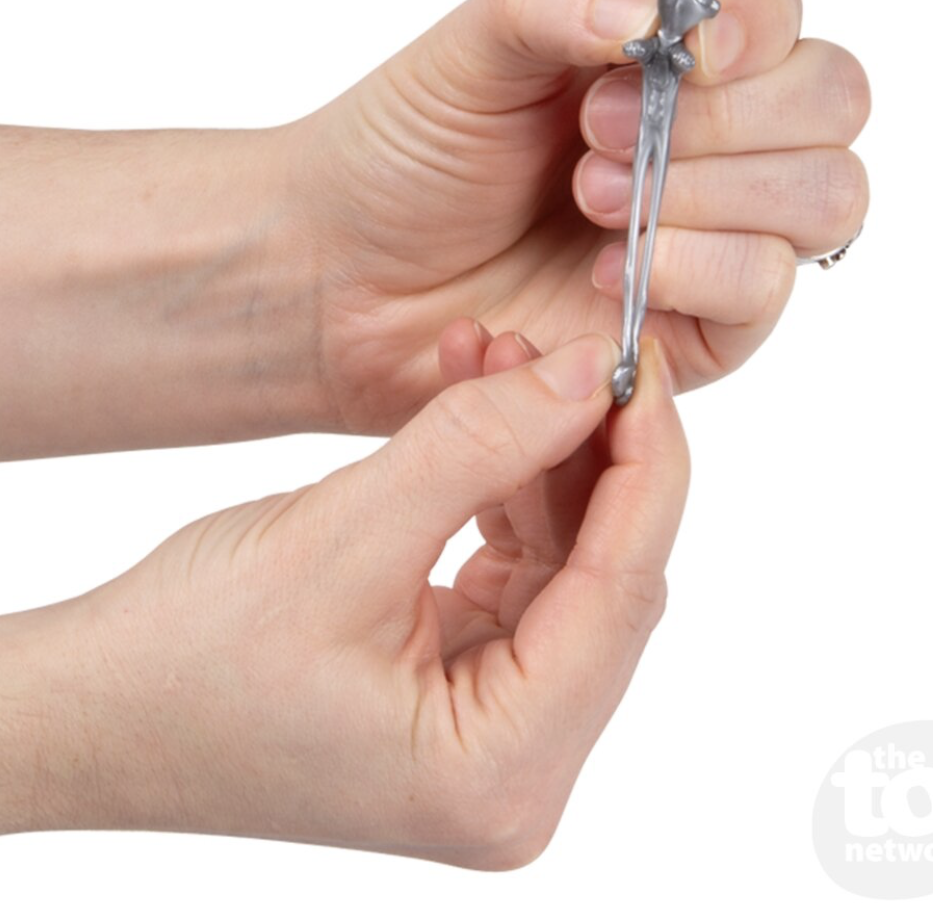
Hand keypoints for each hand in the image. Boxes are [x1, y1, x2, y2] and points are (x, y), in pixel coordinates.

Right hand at [0, 331, 687, 867]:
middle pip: (603, 580)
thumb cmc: (185, 658)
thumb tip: (585, 374)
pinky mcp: (465, 681)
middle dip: (584, 452)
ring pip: (563, 565)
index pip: (623, 595)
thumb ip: (478, 446)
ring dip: (536, 457)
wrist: (98, 707)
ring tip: (500, 357)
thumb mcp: (342, 536)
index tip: (641, 364)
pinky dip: (500, 487)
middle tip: (567, 348)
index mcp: (501, 770)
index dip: (647, 465)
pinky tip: (477, 410)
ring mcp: (494, 726)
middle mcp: (517, 764)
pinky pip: (516, 568)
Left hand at [281, 0, 869, 432]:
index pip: (782, 22)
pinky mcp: (701, 328)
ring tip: (590, 201)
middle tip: (594, 139)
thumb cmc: (409, 154)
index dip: (751, 32)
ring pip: (827, 199)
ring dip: (714, 193)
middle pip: (831, 106)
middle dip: (726, 122)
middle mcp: (714, 145)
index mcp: (672, 60)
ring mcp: (716, 238)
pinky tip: (608, 272)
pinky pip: (765, 292)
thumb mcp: (473, 44)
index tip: (679, 57)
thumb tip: (666, 16)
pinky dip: (697, 270)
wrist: (352, 277)